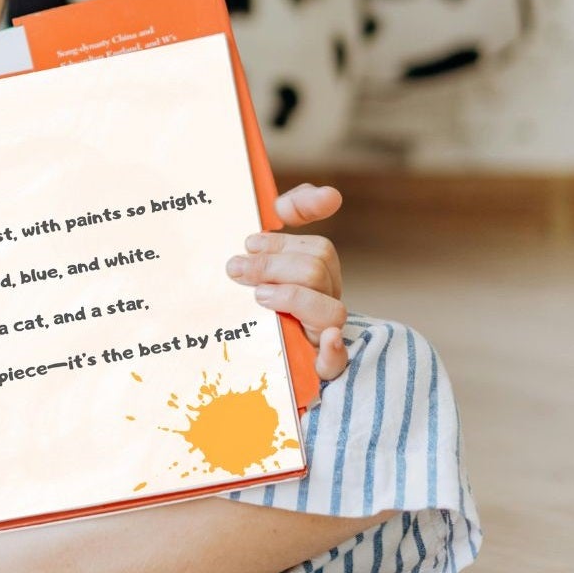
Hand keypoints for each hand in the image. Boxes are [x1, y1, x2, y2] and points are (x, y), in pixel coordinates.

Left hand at [225, 184, 348, 380]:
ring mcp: (325, 331)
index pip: (313, 237)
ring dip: (292, 297)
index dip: (306, 207)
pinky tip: (327, 341)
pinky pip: (338, 359)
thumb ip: (247, 243)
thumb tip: (292, 203)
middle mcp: (323, 297)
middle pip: (317, 264)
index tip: (280, 211)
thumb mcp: (238, 276)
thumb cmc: (244, 316)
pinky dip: (334, 349)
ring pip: (330, 306)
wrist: (251, 369)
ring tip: (257, 297)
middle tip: (235, 269)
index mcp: (308, 272)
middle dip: (273, 263)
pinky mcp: (322, 366)